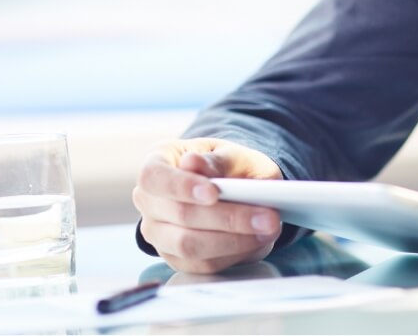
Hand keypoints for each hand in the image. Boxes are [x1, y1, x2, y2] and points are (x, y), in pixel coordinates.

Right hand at [133, 138, 284, 273]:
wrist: (233, 186)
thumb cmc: (227, 165)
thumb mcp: (230, 153)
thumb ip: (216, 160)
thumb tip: (192, 163)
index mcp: (156, 164)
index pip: (153, 177)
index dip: (181, 186)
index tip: (213, 193)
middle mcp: (148, 200)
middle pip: (178, 215)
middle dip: (226, 218)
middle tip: (268, 216)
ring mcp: (158, 232)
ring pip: (189, 246)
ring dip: (233, 240)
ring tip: (268, 229)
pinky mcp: (176, 257)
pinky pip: (202, 264)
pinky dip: (233, 254)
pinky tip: (257, 240)